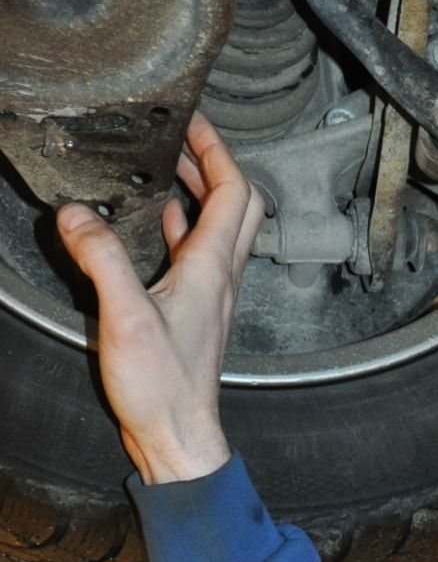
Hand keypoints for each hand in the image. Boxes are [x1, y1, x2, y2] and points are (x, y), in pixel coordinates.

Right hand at [55, 113, 266, 484]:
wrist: (178, 439)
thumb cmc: (164, 389)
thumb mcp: (125, 317)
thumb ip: (102, 259)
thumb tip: (77, 214)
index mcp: (211, 269)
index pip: (234, 191)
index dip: (217, 149)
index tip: (192, 121)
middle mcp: (219, 279)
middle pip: (237, 205)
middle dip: (214, 164)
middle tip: (183, 139)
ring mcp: (210, 297)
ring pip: (219, 230)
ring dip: (200, 194)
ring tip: (169, 170)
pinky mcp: (194, 315)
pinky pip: (196, 258)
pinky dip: (182, 230)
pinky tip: (159, 229)